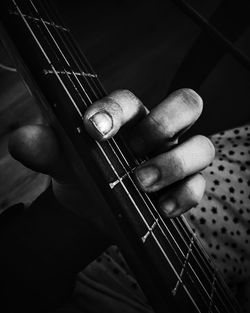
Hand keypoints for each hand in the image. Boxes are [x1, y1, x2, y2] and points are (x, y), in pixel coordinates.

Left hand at [9, 88, 214, 237]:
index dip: (114, 110)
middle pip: (186, 103)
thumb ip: (45, 148)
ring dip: (174, 163)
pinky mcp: (186, 185)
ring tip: (141, 183)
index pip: (129, 100)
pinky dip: (184, 196)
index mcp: (127, 116)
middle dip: (163, 123)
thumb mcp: (61, 159)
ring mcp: (176, 156)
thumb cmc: (81, 173)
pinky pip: (199, 186)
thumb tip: (20, 140)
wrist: (95, 205)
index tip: (93, 129)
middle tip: (133, 149)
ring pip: (202, 145)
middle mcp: (157, 130)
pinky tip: (160, 209)